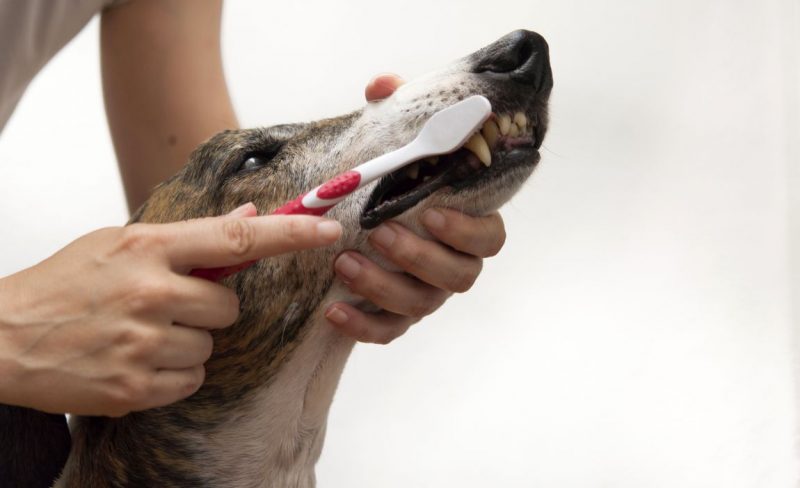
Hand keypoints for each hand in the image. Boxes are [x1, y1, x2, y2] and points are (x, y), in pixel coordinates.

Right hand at [0, 203, 340, 415]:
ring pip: (212, 346)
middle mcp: (151, 293)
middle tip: (170, 306)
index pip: (235, 238)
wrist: (3, 338)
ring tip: (143, 334)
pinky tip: (137, 360)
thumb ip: (186, 236)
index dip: (289, 232)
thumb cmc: (64, 284)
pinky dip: (174, 373)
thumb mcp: (117, 243)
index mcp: (147, 248)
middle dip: (212, 308)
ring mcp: (143, 343)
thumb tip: (246, 217)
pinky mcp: (136, 387)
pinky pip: (191, 380)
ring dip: (189, 342)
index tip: (328, 227)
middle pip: (230, 306)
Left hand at [325, 74, 506, 343]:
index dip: (468, 231)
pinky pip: (387, 332)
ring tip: (343, 264)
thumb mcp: (389, 144)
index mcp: (463, 227)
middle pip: (459, 276)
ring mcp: (425, 295)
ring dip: (383, 287)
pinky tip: (333, 312)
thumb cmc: (387, 184)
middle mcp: (451, 265)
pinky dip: (363, 327)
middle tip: (380, 233)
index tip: (432, 213)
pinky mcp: (394, 318)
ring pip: (420, 305)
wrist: (354, 222)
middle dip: (420, 257)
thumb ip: (393, 114)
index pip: (490, 238)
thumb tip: (382, 85)